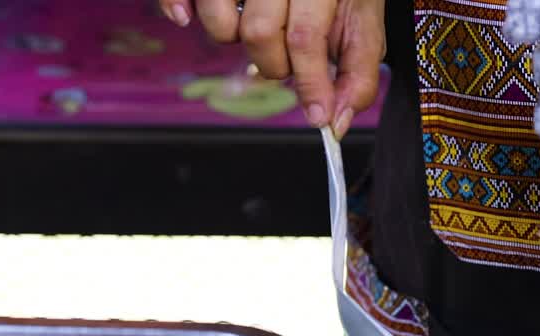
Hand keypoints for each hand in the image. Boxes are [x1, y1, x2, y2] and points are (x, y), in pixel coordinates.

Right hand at [163, 0, 384, 137]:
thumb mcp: (360, 16)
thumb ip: (358, 68)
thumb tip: (339, 120)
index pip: (306, 37)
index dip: (312, 84)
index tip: (318, 115)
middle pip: (260, 34)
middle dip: (276, 65)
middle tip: (288, 57)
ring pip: (220, 23)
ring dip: (234, 40)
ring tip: (255, 24)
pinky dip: (178, 9)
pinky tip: (188, 16)